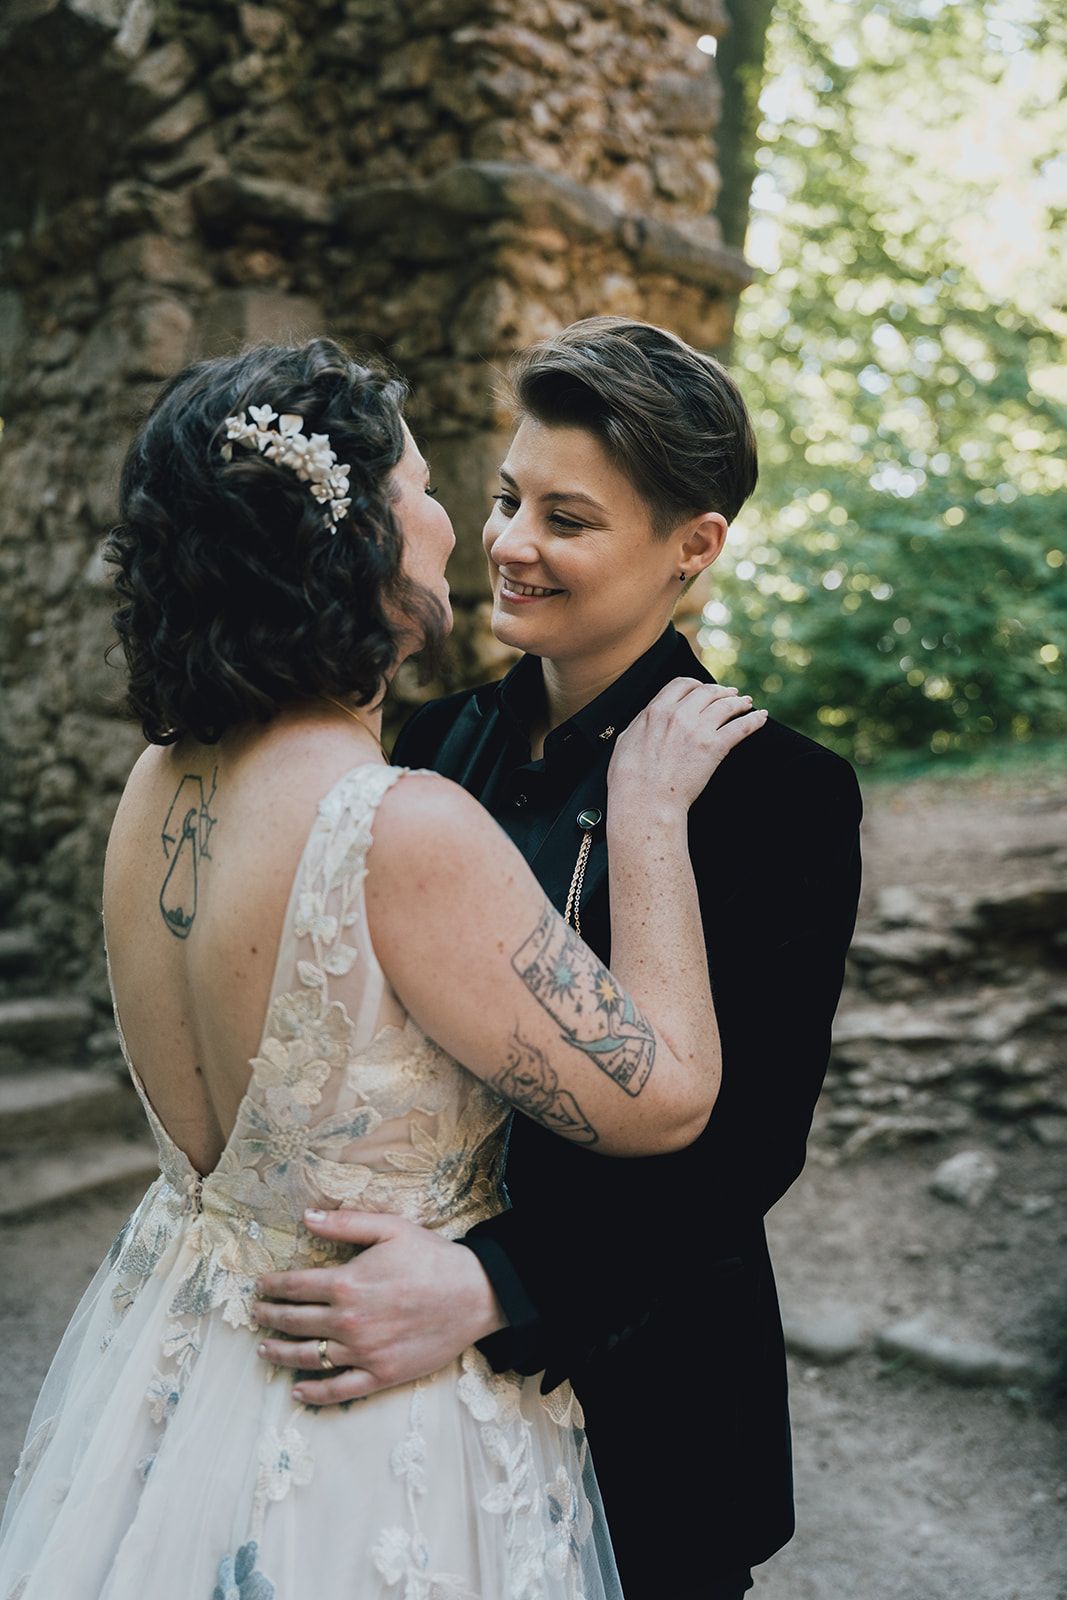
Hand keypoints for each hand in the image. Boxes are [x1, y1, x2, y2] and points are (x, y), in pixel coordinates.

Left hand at [252, 1209, 506, 1405]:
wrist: (475, 1294)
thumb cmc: (432, 1258)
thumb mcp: (390, 1228)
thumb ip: (345, 1223)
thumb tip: (306, 1216)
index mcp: (347, 1283)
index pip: (295, 1286)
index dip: (272, 1286)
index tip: (260, 1286)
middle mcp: (348, 1322)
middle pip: (295, 1321)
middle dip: (270, 1317)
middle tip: (256, 1315)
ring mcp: (363, 1353)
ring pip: (308, 1357)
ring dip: (281, 1354)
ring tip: (264, 1350)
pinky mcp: (381, 1375)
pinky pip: (339, 1389)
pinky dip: (315, 1394)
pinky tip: (298, 1392)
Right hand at [607, 678, 765, 819]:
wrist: (645, 801)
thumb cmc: (629, 779)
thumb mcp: (626, 740)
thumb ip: (641, 723)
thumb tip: (646, 718)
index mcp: (656, 710)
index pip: (682, 684)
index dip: (696, 684)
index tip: (703, 689)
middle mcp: (679, 714)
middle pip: (708, 691)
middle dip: (721, 691)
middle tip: (731, 694)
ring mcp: (698, 729)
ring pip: (726, 705)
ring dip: (739, 702)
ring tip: (746, 704)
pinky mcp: (714, 747)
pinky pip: (741, 727)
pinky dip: (754, 720)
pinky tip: (761, 718)